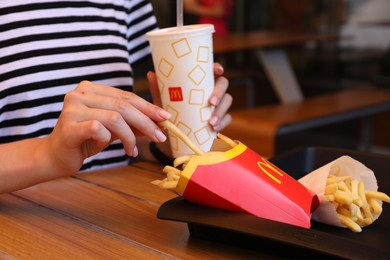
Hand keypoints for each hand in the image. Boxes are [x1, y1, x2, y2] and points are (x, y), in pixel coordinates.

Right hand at [45, 81, 170, 174]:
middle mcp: (80, 93)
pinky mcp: (69, 126)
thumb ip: (131, 122)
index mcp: (90, 88)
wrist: (55, 156)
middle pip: (123, 105)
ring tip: (133, 149)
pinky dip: (110, 140)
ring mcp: (72, 108)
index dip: (148, 107)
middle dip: (146, 122)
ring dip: (130, 136)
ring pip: (115, 117)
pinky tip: (111, 148)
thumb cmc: (85, 140)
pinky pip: (99, 129)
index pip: (126, 96)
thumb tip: (158, 122)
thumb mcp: (112, 129)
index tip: (165, 118)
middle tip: (159, 136)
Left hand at [147, 63, 231, 131]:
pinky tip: (214, 129)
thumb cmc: (170, 112)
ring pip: (227, 101)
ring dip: (220, 111)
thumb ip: (158, 89)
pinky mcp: (221, 119)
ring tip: (210, 122)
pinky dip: (222, 123)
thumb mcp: (162, 102)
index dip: (217, 68)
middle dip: (219, 92)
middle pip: (223, 84)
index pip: (212, 70)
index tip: (217, 70)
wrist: (173, 135)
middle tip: (210, 102)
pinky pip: (227, 119)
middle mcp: (212, 90)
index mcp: (200, 81)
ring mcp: (218, 104)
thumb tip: (151, 74)